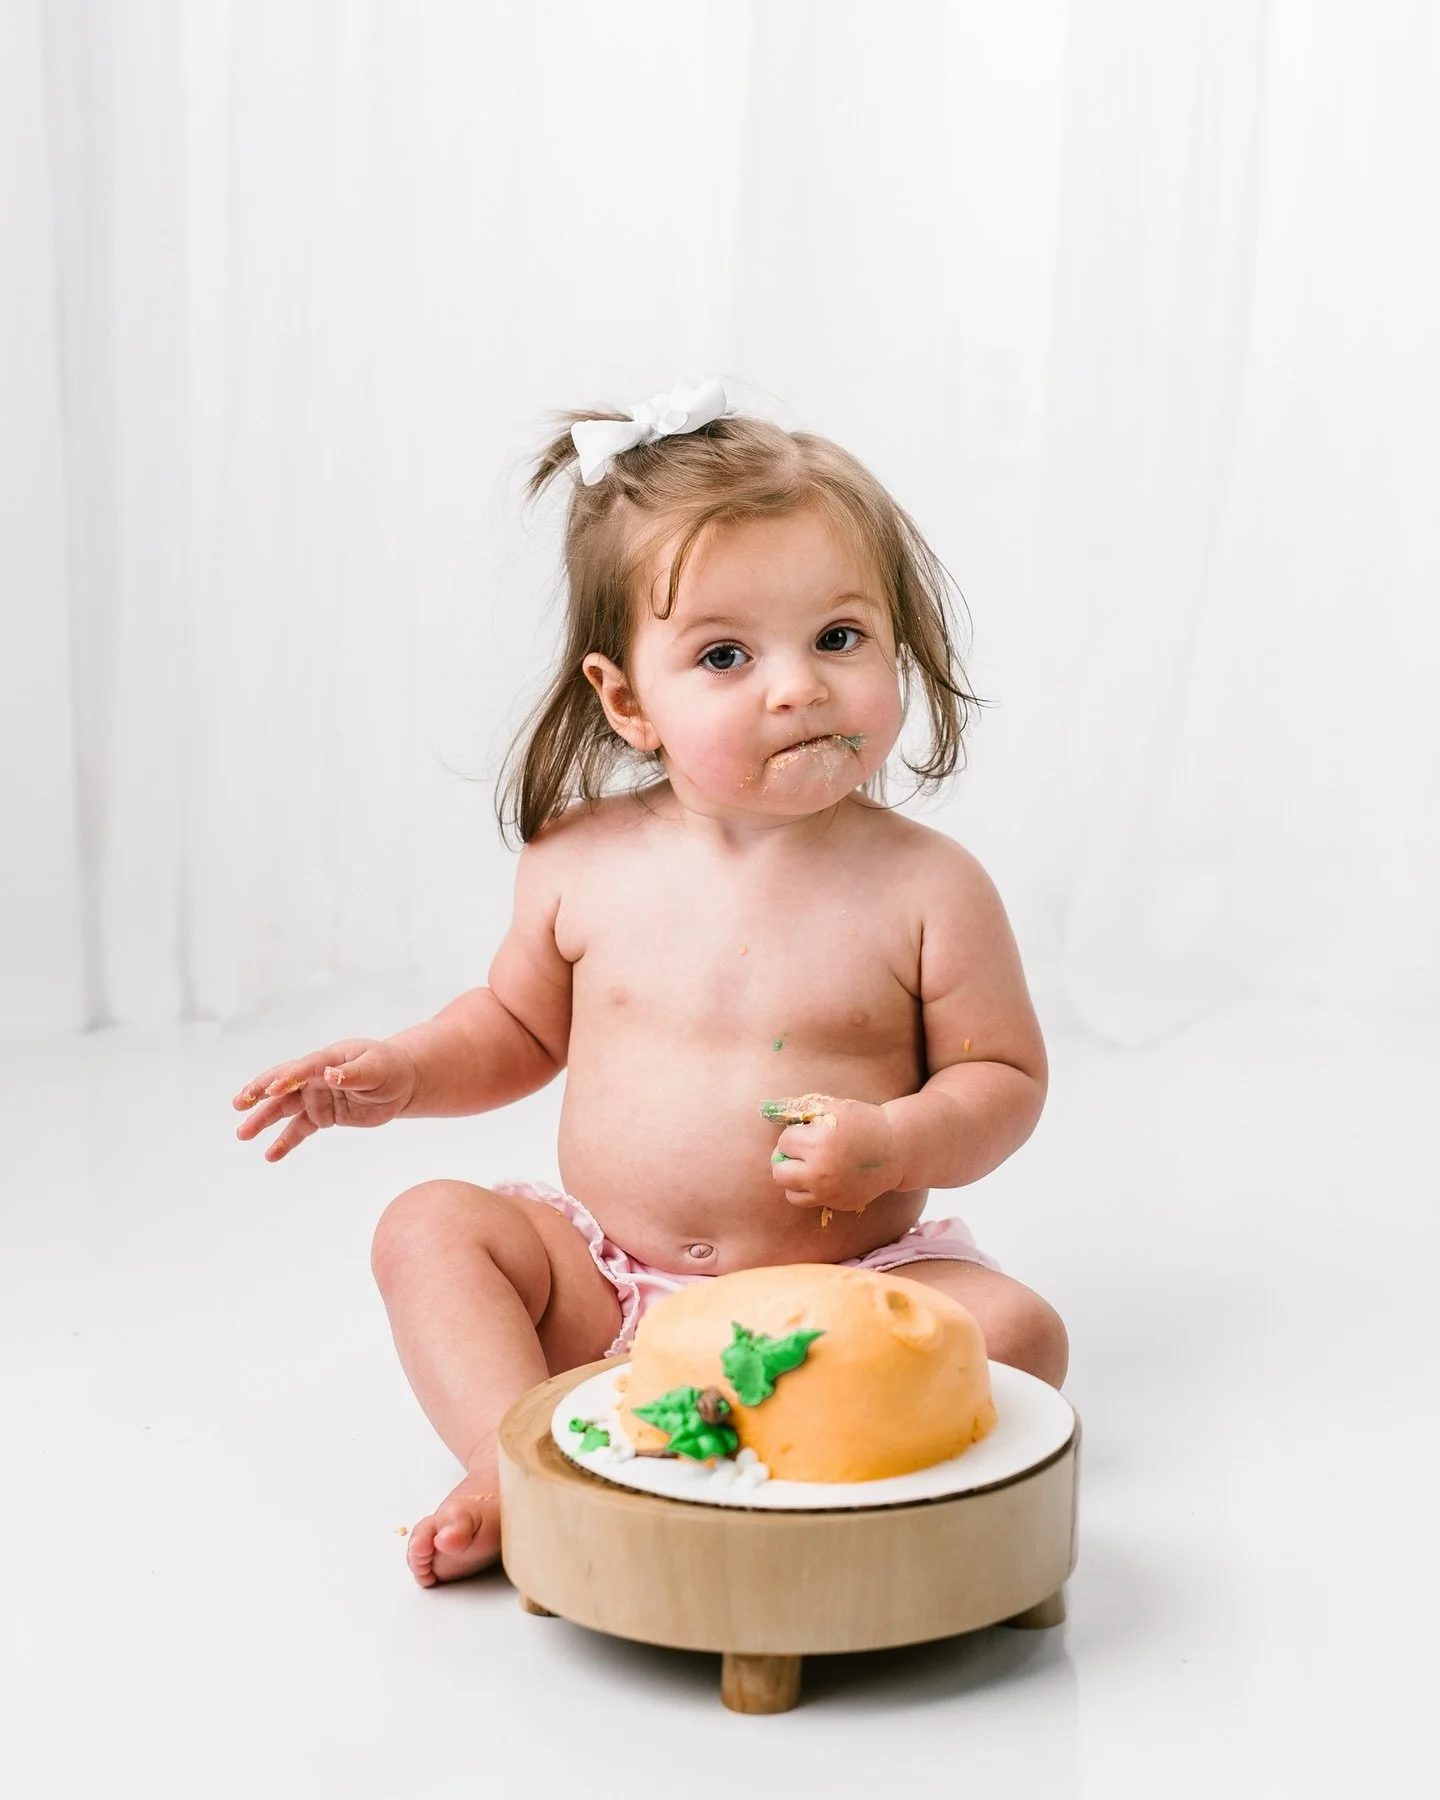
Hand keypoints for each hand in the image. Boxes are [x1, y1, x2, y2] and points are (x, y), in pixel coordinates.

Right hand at [232, 1039, 418, 1160]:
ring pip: (284, 1108)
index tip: (270, 1089)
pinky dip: (284, 1141)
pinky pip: (299, 1129)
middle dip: (259, 1093)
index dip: (287, 1078)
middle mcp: (315, 1077)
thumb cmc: (388, 1068)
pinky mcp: (321, 1115)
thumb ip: (353, 1073)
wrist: (400, 1082)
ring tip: (243, 1134)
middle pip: (283, 1085)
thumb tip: (329, 1075)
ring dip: (263, 1120)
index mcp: (328, 1059)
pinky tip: (270, 1155)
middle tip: (239, 1103)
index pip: (303, 1068)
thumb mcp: (377, 1068)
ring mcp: (316, 1097)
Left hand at [760, 1093, 903, 1215]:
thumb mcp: (832, 1107)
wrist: (895, 1148)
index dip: (794, 1135)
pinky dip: (813, 1190)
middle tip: (799, 1152)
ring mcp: (829, 1192)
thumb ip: (799, 1109)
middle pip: (779, 1172)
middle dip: (785, 1159)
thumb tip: (769, 1111)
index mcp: (817, 1144)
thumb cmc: (862, 1121)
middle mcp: (820, 1172)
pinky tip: (826, 1175)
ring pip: (791, 1193)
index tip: (808, 1132)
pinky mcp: (839, 1204)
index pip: (784, 1143)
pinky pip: (812, 1201)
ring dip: (795, 1179)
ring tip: (808, 1166)